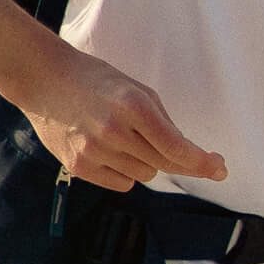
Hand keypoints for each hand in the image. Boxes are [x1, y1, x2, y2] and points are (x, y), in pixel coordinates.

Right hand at [26, 43, 226, 193]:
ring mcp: (95, 151)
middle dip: (176, 159)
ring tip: (122, 136)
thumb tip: (186, 155)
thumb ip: (162, 122)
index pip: (176, 147)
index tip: (220, 169)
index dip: (201, 162)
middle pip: (164, 164)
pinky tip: (108, 149)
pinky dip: (124, 171)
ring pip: (144, 175)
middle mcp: (115, 132)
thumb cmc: (96, 81)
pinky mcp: (79, 166)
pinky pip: (122, 183)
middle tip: (182, 153)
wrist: (44, 80)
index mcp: (134, 106)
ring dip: (145, 161)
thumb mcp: (136, 89)